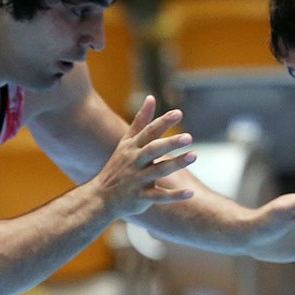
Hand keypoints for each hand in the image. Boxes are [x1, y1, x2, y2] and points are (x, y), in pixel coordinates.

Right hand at [92, 96, 196, 217]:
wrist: (100, 197)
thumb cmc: (118, 166)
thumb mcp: (126, 142)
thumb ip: (140, 121)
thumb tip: (151, 97)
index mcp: (133, 147)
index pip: (149, 132)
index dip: (163, 122)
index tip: (178, 113)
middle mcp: (135, 161)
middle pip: (153, 149)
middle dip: (170, 143)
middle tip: (189, 137)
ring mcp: (137, 180)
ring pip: (158, 171)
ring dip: (176, 164)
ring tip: (194, 156)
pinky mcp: (140, 197)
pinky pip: (159, 196)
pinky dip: (174, 196)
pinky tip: (190, 193)